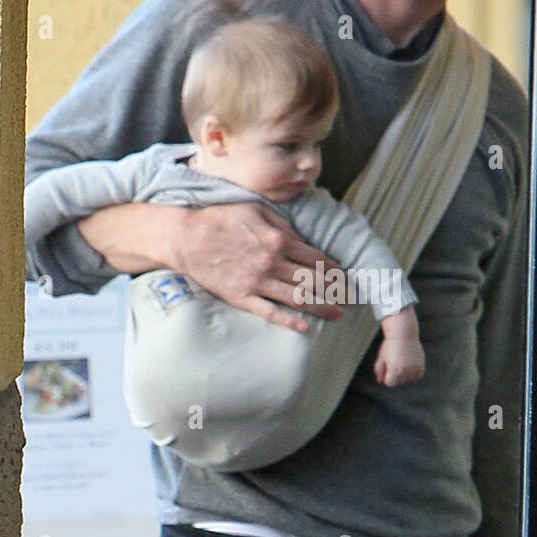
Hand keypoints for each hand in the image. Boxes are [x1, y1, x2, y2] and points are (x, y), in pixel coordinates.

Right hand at [174, 203, 347, 332]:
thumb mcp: (255, 209)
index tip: (346, 275)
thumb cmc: (220, 219)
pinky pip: (270, 312)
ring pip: (298, 297)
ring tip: (338, 313)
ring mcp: (258, 282)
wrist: (186, 237)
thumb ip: (281, 223)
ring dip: (322, 306)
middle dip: (335, 289)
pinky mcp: (242, 297)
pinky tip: (305, 327)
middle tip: (350, 296)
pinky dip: (289, 320)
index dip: (335, 268)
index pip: (316, 257)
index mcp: (279, 239)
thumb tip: (300, 236)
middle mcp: (273, 263)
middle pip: (313, 279)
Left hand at [374, 336, 425, 386]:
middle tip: (396, 360)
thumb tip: (380, 381)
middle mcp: (405, 371)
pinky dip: (414, 372)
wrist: (403, 334)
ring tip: (402, 360)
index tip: (388, 366)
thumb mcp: (381, 357)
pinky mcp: (421, 365)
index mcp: (394, 370)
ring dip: (405, 373)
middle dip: (396, 374)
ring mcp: (414, 369)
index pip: (390, 383)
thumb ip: (379, 371)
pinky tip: (410, 364)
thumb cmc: (390, 346)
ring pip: (408, 379)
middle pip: (399, 381)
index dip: (387, 375)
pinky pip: (417, 376)